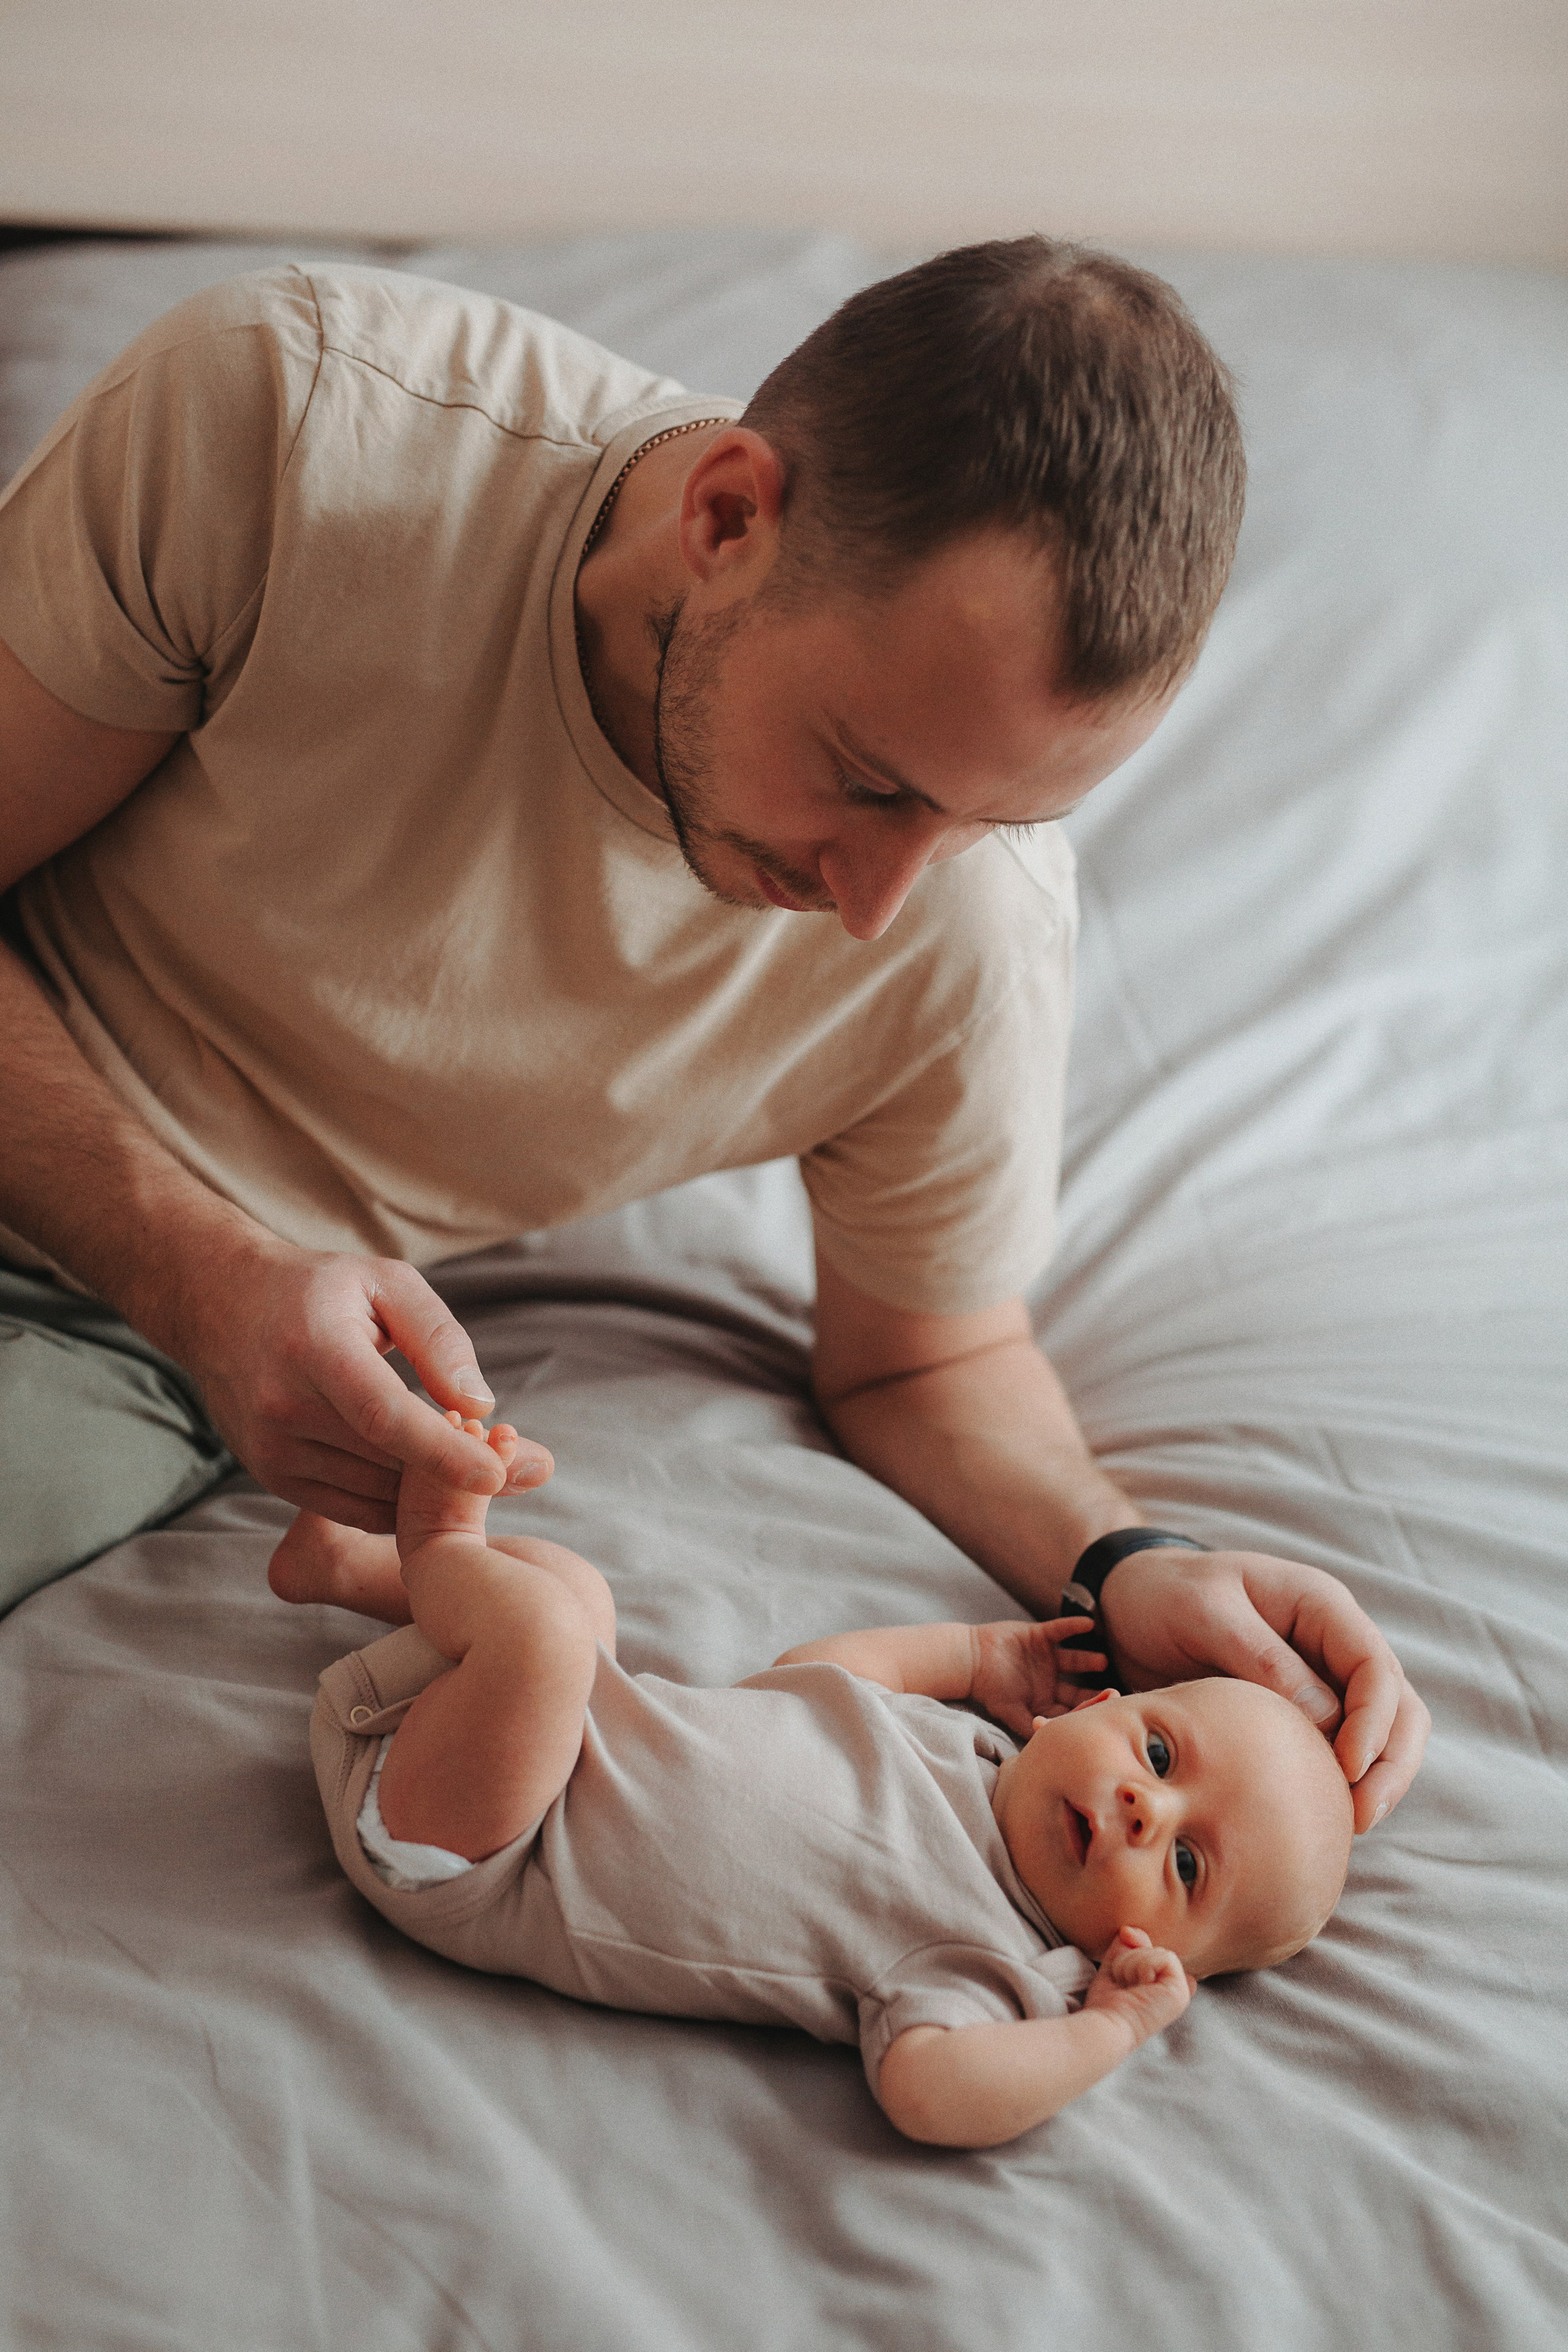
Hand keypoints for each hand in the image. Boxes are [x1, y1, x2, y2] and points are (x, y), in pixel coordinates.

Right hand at [172, 1236, 554, 1530]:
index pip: (383, 1415)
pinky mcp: (271, 1477)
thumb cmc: (320, 1289)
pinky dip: (399, 1502)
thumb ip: (440, 1339)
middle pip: (388, 1462)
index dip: (443, 1451)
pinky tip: (427, 1473)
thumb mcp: (386, 1284)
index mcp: (315, 1348)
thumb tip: (482, 1406)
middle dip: (461, 1472)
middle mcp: (283, 1406)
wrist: (220, 1305)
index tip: (499, 1475)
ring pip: (375, 1494)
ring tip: (475, 1456)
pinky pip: (353, 1508)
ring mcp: (271, 1449)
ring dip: (433, 1490)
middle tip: (526, 1463)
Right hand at [968, 1615, 1104, 1736]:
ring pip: (1073, 1660)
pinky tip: (1089, 1624)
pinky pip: (1061, 1630)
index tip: (1105, 1713)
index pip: (1070, 1709)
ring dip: (1088, 1660)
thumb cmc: (988, 1688)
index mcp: (1044, 1700)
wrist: (970, 1659)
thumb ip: (1029, 1726)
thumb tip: (1049, 1742)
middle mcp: (1048, 1681)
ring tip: (1102, 1661)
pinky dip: (1074, 1627)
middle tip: (1113, 1691)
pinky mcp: (1039, 1636)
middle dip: (1094, 1690)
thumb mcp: (1009, 1712)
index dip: (1087, 1711)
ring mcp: (1045, 1658)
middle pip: (1077, 1688)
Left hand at [1081, 1926, 1194, 2048]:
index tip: (1125, 1976)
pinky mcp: (1181, 1992)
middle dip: (1130, 1959)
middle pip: (1154, 1949)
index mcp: (1163, 1989)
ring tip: (1127, 1987)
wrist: (1106, 2024)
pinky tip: (1137, 1987)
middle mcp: (1175, 1991)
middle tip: (1123, 1983)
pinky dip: (1142, 1966)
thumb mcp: (1116, 1966)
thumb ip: (1126, 1946)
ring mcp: (1180, 1993)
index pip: (1164, 1957)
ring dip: (1133, 1964)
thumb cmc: (1107, 2003)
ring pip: (1158, 1951)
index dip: (1142, 1952)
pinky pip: (1164, 1957)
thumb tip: (1128, 1930)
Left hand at [1100, 1546, 1429, 1833]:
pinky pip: (1340, 1748)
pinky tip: (1319, 1815)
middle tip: (1360, 1815)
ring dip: (1377, 1780)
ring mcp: (1323, 1678)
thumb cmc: (1164, 1594)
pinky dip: (1341, 1783)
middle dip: (1390, 1763)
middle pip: (1398, 1707)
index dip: (1373, 1722)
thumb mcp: (1202, 1611)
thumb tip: (1327, 1718)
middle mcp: (1334, 1643)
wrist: (1129, 1601)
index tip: (1346, 1769)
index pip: (1375, 1667)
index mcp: (1320, 1606)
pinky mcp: (1302, 1711)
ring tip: (1348, 1825)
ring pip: (1383, 1734)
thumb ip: (1260, 1657)